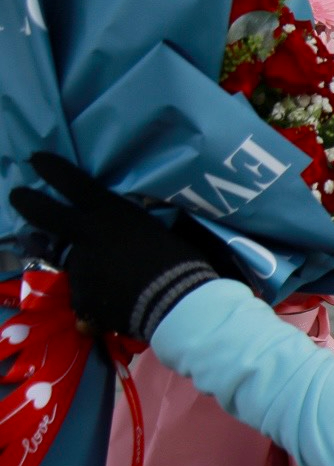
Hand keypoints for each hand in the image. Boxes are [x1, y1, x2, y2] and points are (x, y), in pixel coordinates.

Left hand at [8, 154, 222, 340]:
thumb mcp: (159, 235)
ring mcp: (79, 267)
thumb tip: (131, 235)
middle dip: (26, 201)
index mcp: (111, 214)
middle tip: (18, 196)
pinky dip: (98, 298)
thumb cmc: (183, 263)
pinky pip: (86, 294)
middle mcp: (86, 236)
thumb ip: (133, 232)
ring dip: (83, 265)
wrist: (179, 305)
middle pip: (43, 212)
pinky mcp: (80, 297)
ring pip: (71, 261)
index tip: (37, 160)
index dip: (51, 169)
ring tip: (111, 279)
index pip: (72, 182)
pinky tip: (118, 303)